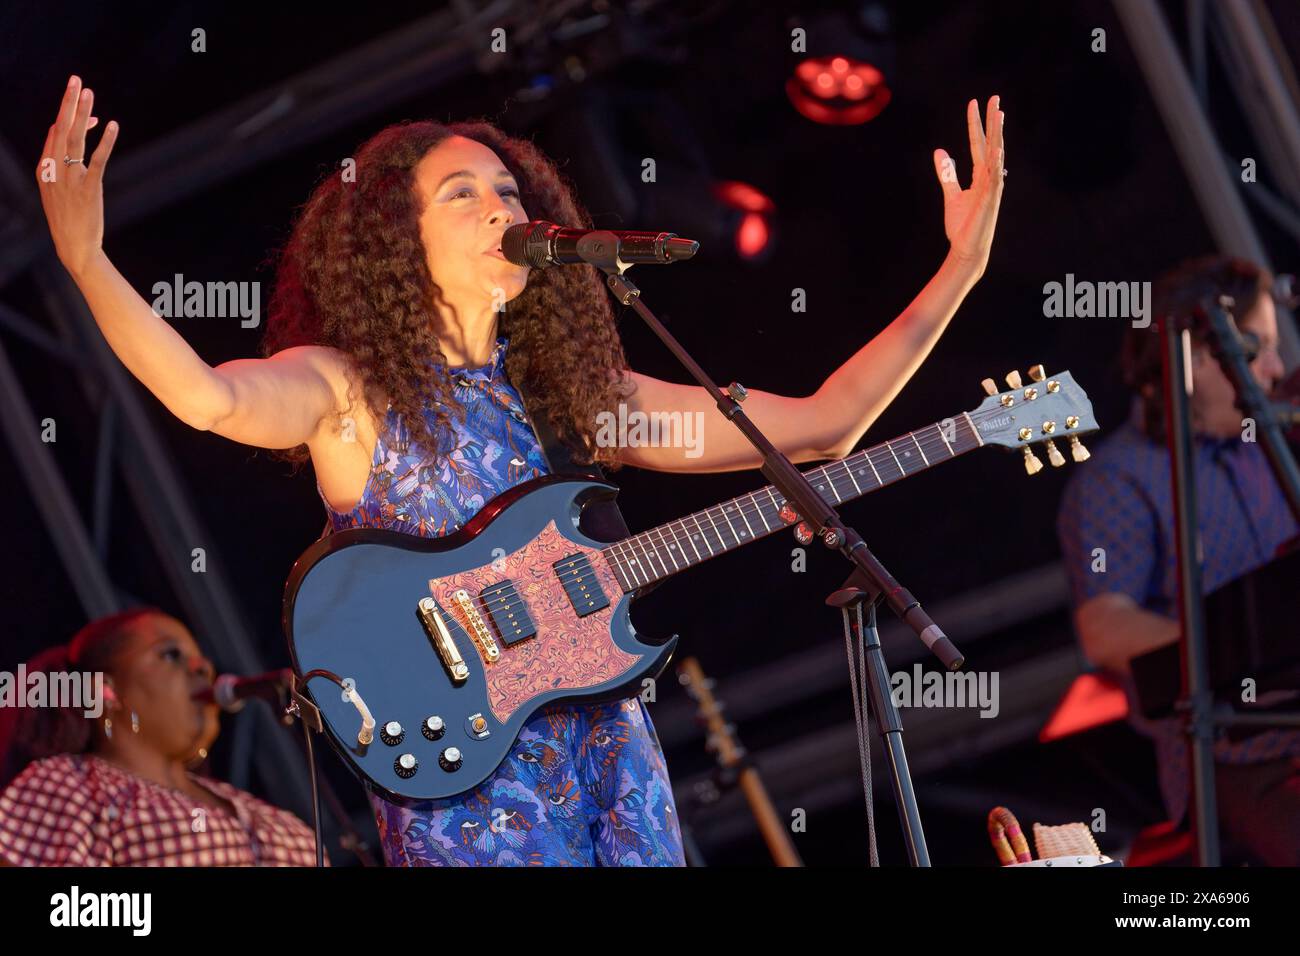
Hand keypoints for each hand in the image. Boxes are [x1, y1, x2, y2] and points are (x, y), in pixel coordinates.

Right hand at [35, 75, 117, 278]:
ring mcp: (70, 178)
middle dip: (68, 102)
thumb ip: (58, 163)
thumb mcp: (56, 189)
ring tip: (89, 92)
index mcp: (43, 170)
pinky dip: (105, 141)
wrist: (74, 247)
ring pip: (75, 138)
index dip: (69, 117)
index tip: (86, 105)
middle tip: (76, 79)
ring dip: (82, 113)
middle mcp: (54, 170)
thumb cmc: (68, 219)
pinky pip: (97, 159)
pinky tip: (111, 125)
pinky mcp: (89, 188)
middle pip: (60, 128)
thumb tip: (65, 133)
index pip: (55, 133)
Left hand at [933, 95, 1004, 275]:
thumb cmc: (962, 226)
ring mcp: (992, 187)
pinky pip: (995, 177)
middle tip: (993, 98)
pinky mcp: (990, 200)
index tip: (974, 104)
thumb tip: (940, 152)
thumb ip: (947, 174)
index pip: (979, 144)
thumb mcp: (951, 195)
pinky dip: (996, 162)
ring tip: (998, 114)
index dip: (975, 124)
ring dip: (997, 135)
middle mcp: (990, 177)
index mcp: (980, 176)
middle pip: (991, 143)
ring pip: (996, 155)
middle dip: (991, 121)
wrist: (965, 249)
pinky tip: (997, 147)